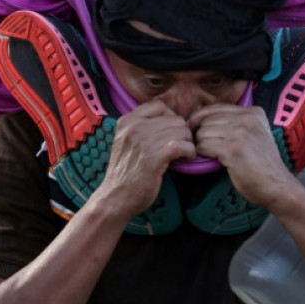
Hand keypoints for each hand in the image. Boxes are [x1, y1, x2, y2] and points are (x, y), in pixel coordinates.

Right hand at [92, 100, 195, 218]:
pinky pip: (183, 145)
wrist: (115, 197)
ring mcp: (142, 141)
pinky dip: (189, 152)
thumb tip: (172, 120)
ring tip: (182, 154)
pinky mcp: (153, 157)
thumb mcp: (127, 142)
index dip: (170, 117)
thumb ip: (142, 128)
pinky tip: (186, 159)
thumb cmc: (125, 172)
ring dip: (188, 143)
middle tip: (180, 147)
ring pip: (181, 131)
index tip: (171, 132)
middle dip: (182, 133)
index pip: (159, 106)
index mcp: (126, 121)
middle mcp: (133, 127)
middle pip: (174, 119)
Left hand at [189, 104, 296, 207]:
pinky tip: (210, 159)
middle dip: (200, 133)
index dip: (200, 118)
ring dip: (201, 144)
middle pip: (207, 120)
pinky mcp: (232, 149)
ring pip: (203, 132)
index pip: (215, 107)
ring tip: (210, 154)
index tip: (195, 129)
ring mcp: (240, 133)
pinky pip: (204, 145)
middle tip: (204, 145)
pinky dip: (202, 153)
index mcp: (253, 112)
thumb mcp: (253, 134)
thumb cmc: (261, 163)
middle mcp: (247, 118)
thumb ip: (234, 123)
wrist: (276, 186)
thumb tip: (201, 118)